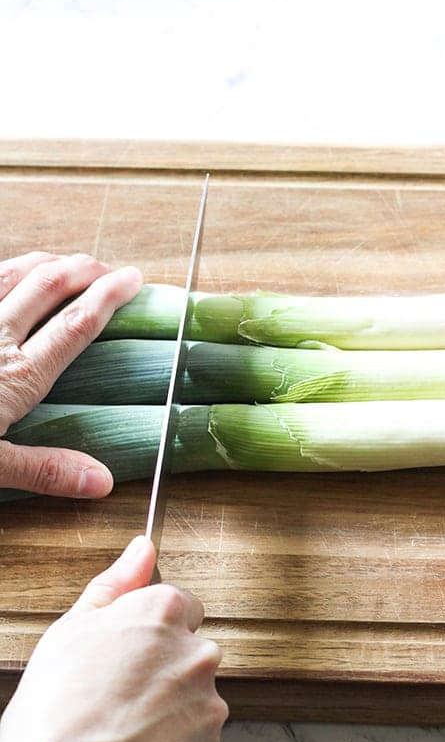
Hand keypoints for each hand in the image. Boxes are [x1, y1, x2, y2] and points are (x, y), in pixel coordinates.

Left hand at [0, 250, 141, 496]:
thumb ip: (46, 470)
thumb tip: (103, 481)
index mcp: (17, 376)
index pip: (77, 324)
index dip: (110, 296)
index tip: (134, 279)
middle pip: (49, 285)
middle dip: (84, 268)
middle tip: (107, 266)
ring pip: (11, 272)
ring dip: (45, 261)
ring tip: (66, 260)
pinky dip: (1, 270)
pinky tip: (5, 272)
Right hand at [0, 537, 227, 741]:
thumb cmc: (57, 716)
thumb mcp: (71, 631)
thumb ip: (117, 584)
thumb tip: (142, 550)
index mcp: (163, 615)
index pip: (182, 607)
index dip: (153, 633)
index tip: (131, 656)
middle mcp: (197, 656)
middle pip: (191, 659)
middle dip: (166, 677)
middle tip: (119, 704)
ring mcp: (209, 708)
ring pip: (197, 708)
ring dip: (171, 721)